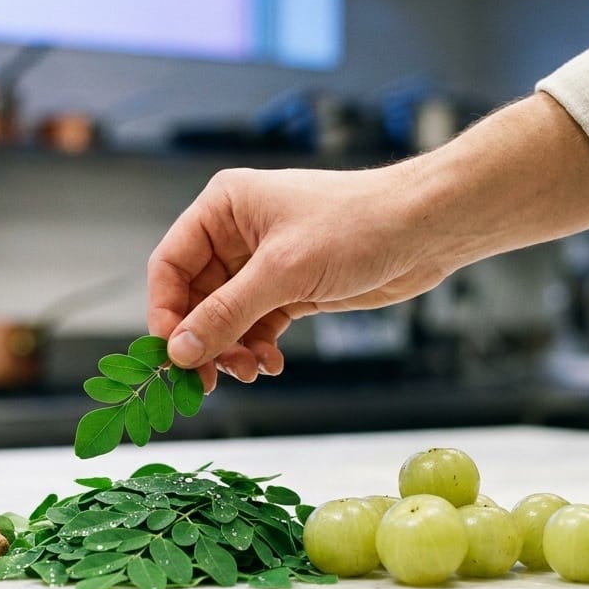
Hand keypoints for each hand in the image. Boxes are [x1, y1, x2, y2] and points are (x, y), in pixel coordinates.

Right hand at [147, 163, 454, 392]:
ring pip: (226, 318)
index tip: (171, 355)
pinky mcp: (290, 288)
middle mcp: (237, 233)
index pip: (170, 264)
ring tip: (252, 371)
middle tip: (207, 380)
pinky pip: (256, 325)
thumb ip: (226, 313)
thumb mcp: (283, 272)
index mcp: (224, 207)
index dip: (165, 312)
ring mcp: (263, 263)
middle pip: (195, 298)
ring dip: (232, 350)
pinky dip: (258, 348)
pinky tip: (271, 363)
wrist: (424, 229)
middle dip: (203, 340)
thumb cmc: (358, 225)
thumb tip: (180, 350)